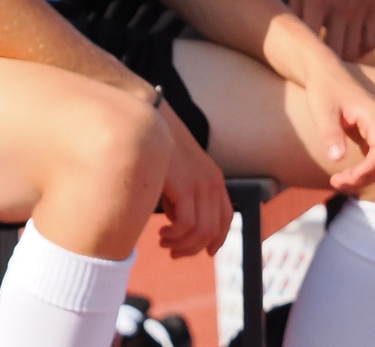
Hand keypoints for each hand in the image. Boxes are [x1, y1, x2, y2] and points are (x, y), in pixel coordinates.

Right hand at [155, 106, 233, 256]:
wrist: (149, 122)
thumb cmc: (158, 148)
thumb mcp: (178, 176)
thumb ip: (182, 199)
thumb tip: (178, 226)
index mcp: (214, 180)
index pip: (226, 218)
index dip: (218, 240)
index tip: (204, 252)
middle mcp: (213, 183)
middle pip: (212, 231)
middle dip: (193, 248)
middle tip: (173, 252)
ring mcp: (200, 185)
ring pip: (200, 232)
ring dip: (181, 244)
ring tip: (164, 242)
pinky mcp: (185, 187)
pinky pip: (186, 224)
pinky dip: (175, 235)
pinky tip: (162, 232)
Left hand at [291, 0, 374, 61]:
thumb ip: (294, 7)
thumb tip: (287, 34)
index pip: (309, 38)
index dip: (302, 51)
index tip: (296, 56)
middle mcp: (340, 7)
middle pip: (334, 53)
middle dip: (322, 62)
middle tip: (313, 62)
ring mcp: (359, 10)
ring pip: (353, 51)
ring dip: (340, 59)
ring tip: (329, 56)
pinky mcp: (373, 9)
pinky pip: (369, 42)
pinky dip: (359, 49)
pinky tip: (347, 44)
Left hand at [298, 57, 374, 191]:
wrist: (325, 72)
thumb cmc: (324, 89)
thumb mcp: (323, 111)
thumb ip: (331, 134)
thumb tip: (337, 159)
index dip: (367, 171)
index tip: (345, 179)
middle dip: (363, 178)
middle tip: (335, 183)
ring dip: (363, 177)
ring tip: (337, 181)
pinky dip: (363, 170)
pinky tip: (344, 175)